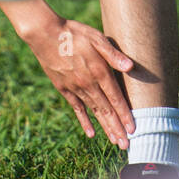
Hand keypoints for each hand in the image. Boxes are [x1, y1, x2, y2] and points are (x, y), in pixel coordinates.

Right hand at [19, 14, 136, 146]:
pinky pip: (77, 108)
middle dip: (117, 128)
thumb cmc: (74, 33)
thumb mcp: (96, 38)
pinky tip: (91, 133)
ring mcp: (75, 88)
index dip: (125, 115)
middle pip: (106, 110)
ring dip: (105, 127)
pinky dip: (84, 121)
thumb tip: (130, 67)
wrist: (45, 34)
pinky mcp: (64, 88)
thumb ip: (113, 54)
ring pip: (94, 112)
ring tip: (114, 141)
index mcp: (99, 71)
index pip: (116, 98)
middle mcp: (88, 83)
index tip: (133, 129)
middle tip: (126, 145)